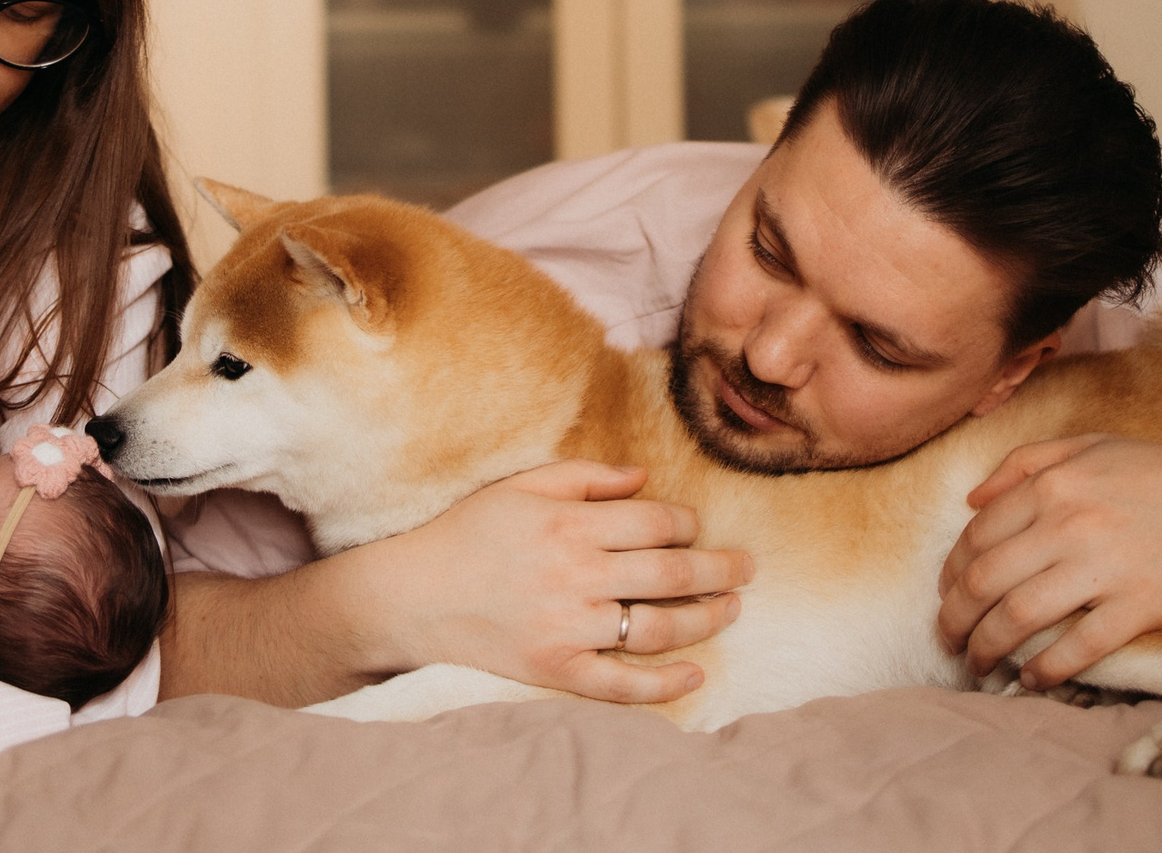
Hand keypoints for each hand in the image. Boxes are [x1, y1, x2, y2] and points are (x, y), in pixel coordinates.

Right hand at [356, 461, 753, 704]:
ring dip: (704, 618)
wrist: (414, 594)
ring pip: (657, 627)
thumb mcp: (522, 486)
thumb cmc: (469, 532)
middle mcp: (577, 575)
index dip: (687, 523)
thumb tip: (645, 478)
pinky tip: (695, 675)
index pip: (655, 522)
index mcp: (571, 525)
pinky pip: (621, 684)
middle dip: (719, 569)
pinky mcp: (556, 669)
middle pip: (670, 572)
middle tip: (748, 568)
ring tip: (730, 609)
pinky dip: (663, 684)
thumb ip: (586, 476)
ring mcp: (569, 627)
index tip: (696, 527)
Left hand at [935, 436, 1161, 685]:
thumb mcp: (1091, 447)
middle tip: (948, 639)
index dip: (951, 573)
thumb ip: (1025, 464)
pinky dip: (1045, 670)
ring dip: (987, 648)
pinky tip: (1031, 679)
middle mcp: (1069, 524)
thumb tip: (971, 500)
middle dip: (954, 618)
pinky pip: (1077, 647)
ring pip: (1018, 617)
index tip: (947, 595)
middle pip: (984, 581)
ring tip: (977, 663)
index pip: (976, 537)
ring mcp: (1104, 567)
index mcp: (1053, 484)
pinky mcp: (1141, 606)